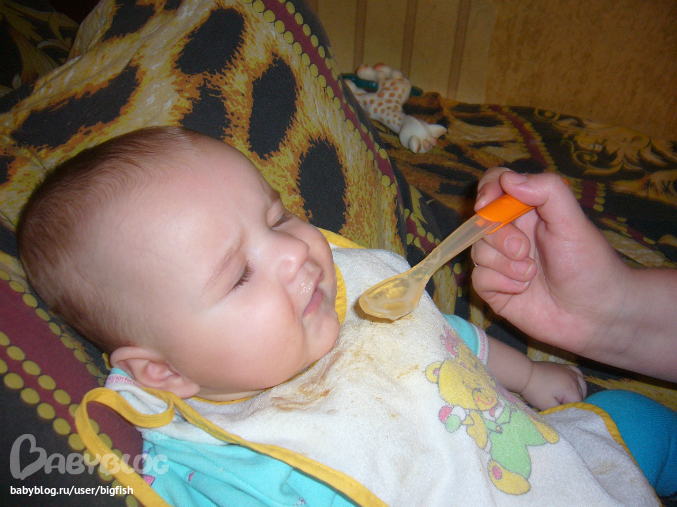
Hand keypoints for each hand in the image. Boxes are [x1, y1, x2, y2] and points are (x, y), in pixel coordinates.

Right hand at [471, 168, 631, 359]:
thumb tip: (508, 178)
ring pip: (477, 250)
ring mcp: (501, 262)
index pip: (496, 185)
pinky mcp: (495, 289)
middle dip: (499, 236)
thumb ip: (547, 191)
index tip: (487, 203)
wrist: (596, 315)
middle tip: (524, 250)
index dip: (486, 190)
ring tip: (531, 276)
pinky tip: (522, 290)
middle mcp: (511, 233)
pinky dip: (500, 283)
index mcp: (529, 211)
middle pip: (481, 221)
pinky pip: (478, 277)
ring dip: (504, 264)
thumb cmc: (590, 265)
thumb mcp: (573, 222)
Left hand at [520, 362, 586, 410]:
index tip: (558, 408)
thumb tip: (572, 414)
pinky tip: (571, 384)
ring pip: (582, 384)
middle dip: (572, 400)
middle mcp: (573, 378)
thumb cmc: (535, 391)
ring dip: (577, 391)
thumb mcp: (547, 406)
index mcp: (571, 389)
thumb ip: (562, 412)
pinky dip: (577, 380)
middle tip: (558, 402)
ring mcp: (569, 371)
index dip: (569, 408)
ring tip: (564, 396)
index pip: (578, 404)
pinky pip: (578, 373)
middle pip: (581, 395)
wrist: (524, 374)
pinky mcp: (565, 366)